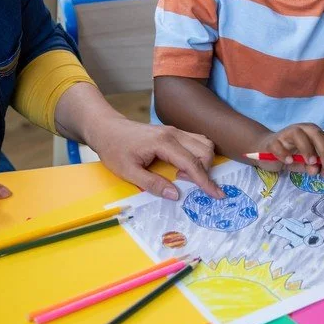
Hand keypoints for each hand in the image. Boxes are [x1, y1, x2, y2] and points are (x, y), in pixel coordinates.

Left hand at [85, 119, 223, 198]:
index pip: (192, 163)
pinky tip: (185, 166)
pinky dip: (198, 154)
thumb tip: (175, 194)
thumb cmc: (114, 149)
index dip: (205, 181)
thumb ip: (152, 184)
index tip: (217, 195)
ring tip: (183, 176)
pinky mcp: (173, 132)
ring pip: (204, 143)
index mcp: (163, 142)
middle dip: (205, 171)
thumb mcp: (127, 172)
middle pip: (204, 150)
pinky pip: (196, 141)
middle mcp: (173, 133)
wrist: (106, 128)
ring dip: (203, 161)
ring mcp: (174, 130)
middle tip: (184, 183)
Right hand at [256, 124, 323, 175]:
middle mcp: (300, 129)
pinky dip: (285, 154)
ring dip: (307, 149)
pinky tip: (288, 161)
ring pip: (297, 134)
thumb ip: (313, 166)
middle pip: (315, 133)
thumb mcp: (305, 162)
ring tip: (310, 163)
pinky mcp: (272, 142)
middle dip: (323, 150)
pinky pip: (279, 146)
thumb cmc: (290, 155)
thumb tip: (318, 170)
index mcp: (311, 133)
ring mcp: (285, 134)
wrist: (266, 150)